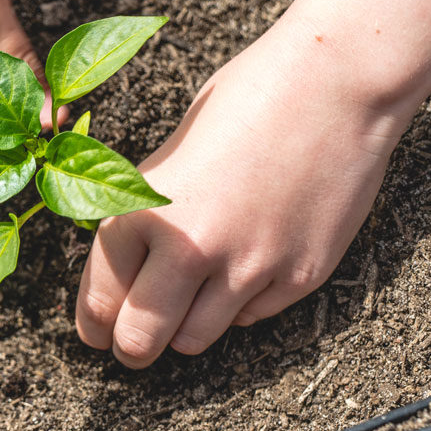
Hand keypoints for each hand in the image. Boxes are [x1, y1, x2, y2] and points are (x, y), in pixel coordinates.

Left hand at [75, 20, 414, 367]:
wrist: (336, 81)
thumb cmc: (247, 97)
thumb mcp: (171, 152)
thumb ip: (145, 214)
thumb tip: (129, 265)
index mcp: (141, 211)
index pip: (99, 303)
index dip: (94, 327)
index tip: (98, 333)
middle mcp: (189, 249)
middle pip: (139, 342)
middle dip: (130, 349)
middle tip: (133, 345)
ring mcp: (248, 268)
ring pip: (194, 342)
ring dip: (185, 330)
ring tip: (190, 302)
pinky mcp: (300, 276)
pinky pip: (253, 317)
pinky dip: (241, 304)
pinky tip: (248, 265)